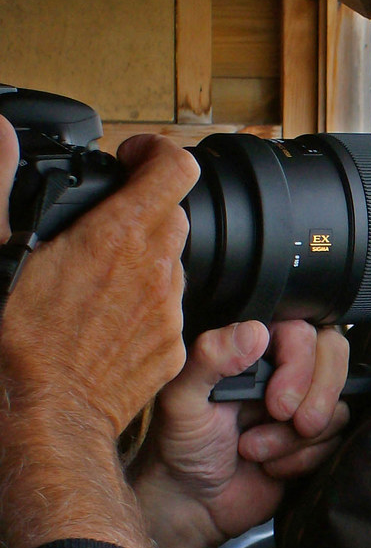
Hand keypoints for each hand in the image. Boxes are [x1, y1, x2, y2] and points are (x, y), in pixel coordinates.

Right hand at [0, 117, 199, 547]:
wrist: (46, 416)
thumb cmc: (17, 342)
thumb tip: (0, 132)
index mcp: (118, 236)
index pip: (177, 168)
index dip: (158, 151)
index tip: (133, 156)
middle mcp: (157, 269)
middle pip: (174, 214)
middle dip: (144, 207)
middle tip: (104, 220)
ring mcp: (171, 310)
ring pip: (173, 263)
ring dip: (145, 258)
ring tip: (97, 276)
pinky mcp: (174, 346)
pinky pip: (171, 309)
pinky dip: (148, 302)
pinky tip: (107, 317)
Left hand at [130, 319, 350, 547]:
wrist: (193, 504)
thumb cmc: (180, 447)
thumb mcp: (182, 399)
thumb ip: (209, 358)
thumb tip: (255, 331)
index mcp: (252, 350)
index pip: (304, 331)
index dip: (301, 364)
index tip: (277, 402)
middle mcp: (283, 370)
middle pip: (334, 356)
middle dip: (317, 396)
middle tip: (288, 421)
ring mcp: (303, 404)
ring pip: (337, 405)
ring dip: (297, 438)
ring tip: (254, 450)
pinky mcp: (315, 439)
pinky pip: (336, 440)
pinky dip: (303, 458)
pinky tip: (270, 466)